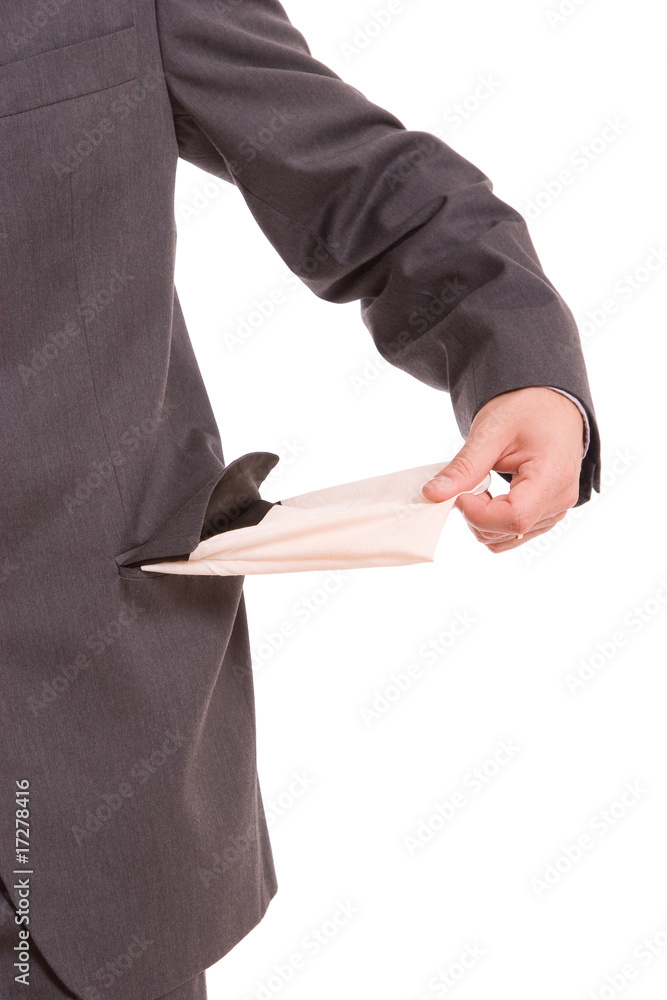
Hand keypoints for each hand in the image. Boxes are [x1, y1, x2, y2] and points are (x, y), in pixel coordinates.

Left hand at [421, 387, 585, 552]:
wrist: (548, 404)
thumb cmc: (524, 410)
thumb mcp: (490, 432)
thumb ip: (463, 467)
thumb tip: (432, 495)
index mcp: (553, 475)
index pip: (514, 518)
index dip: (477, 512)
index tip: (460, 491)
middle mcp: (561, 499)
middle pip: (508, 532)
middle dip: (476, 514)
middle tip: (469, 481)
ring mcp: (557, 510)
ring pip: (507, 539)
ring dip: (482, 520)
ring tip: (482, 486)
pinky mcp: (548, 515)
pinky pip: (513, 536)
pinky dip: (492, 522)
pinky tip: (492, 496)